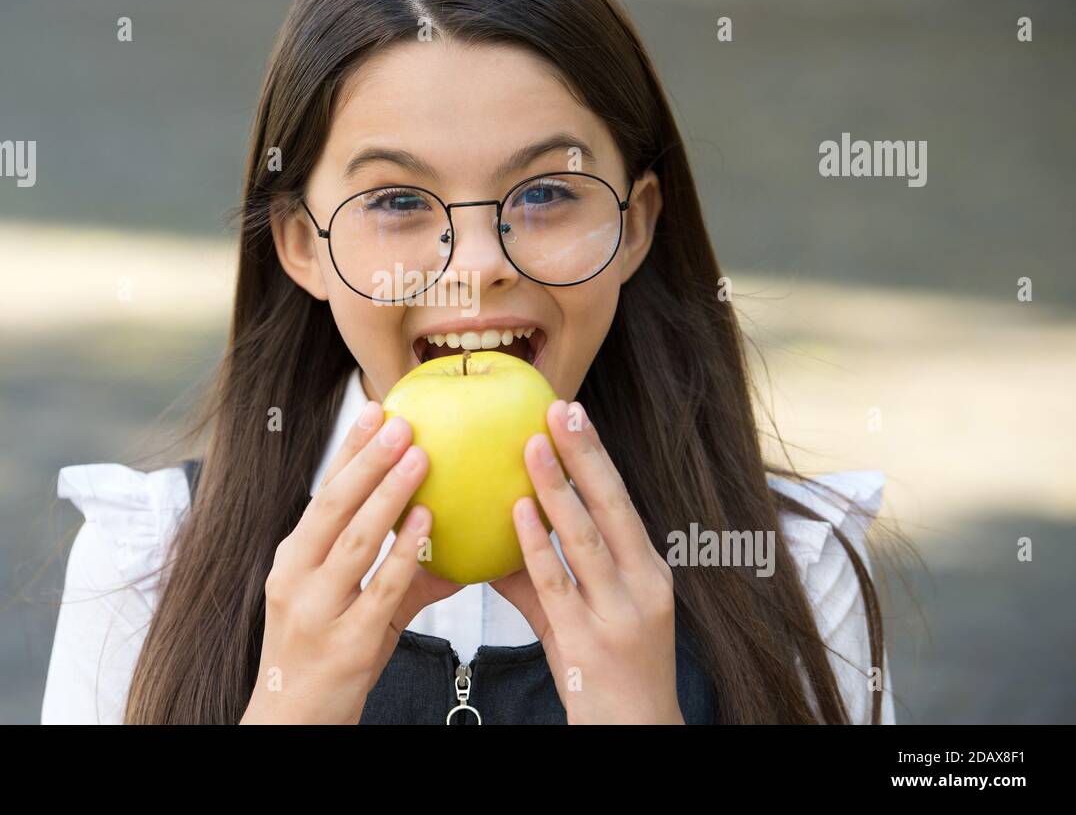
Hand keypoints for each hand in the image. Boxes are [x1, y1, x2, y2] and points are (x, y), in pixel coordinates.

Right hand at [241, 400, 463, 723]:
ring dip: (387, 495)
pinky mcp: (347, 643)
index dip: (349, 451)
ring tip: (419, 457)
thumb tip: (449, 544)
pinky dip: (403, 553)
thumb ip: (395, 575)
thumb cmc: (322, 658)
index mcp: (292, 560)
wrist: (290, 723)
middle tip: (402, 421)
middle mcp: (295, 578)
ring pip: (354, 542)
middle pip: (333, 507)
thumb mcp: (346, 607)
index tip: (375, 409)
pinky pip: (380, 590)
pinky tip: (427, 523)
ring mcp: (317, 611)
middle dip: (368, 460)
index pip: (323, 493)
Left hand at [490, 399, 683, 723]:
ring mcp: (620, 612)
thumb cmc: (608, 673)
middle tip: (558, 409)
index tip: (573, 414)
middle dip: (586, 454)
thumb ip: (541, 576)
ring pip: (586, 538)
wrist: (634, 732)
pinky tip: (518, 513)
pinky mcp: (591, 641)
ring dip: (558, 489)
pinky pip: (559, 583)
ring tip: (532, 446)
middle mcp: (643, 585)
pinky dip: (538, 544)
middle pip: (613, 506)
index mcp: (648, 571)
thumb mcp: (585, 616)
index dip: (597, 456)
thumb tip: (494, 536)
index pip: (621, 501)